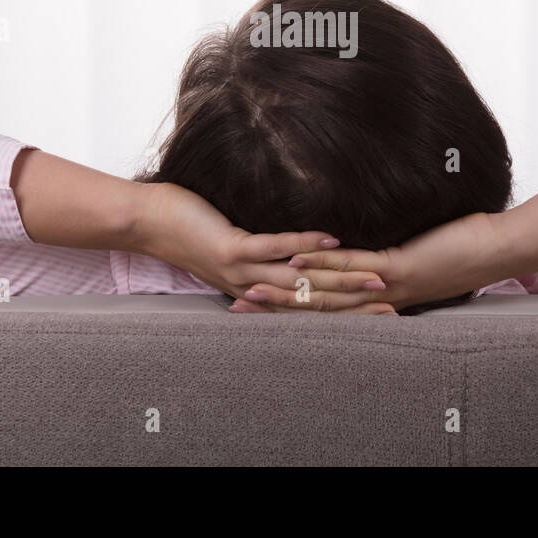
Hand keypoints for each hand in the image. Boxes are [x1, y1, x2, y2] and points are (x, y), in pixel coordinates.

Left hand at [134, 182, 395, 313]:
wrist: (147, 223)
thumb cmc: (189, 230)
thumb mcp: (231, 251)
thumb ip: (258, 257)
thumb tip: (287, 254)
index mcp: (254, 293)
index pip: (306, 309)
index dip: (343, 312)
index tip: (379, 313)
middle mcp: (252, 290)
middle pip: (311, 301)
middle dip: (353, 302)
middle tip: (390, 303)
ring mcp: (242, 272)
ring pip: (300, 280)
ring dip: (340, 276)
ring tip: (374, 277)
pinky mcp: (232, 249)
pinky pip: (274, 247)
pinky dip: (304, 242)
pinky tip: (330, 237)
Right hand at [233, 211, 507, 314]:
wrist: (495, 250)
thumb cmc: (461, 247)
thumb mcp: (415, 254)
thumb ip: (386, 254)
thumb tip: (367, 246)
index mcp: (379, 299)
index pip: (324, 308)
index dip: (287, 308)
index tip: (252, 304)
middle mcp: (377, 299)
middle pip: (316, 307)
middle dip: (274, 306)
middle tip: (236, 303)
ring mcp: (385, 285)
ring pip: (327, 291)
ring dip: (288, 288)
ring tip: (251, 285)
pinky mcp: (396, 267)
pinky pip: (352, 265)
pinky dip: (322, 263)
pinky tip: (296, 258)